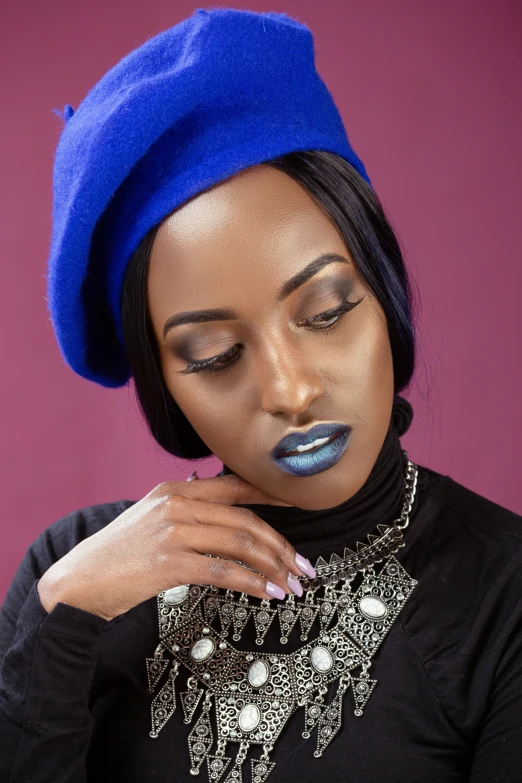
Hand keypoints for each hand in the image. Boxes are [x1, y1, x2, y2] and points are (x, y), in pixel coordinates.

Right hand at [36, 473, 315, 620]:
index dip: (272, 496)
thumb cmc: (117, 555)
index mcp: (175, 490)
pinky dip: (251, 583)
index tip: (300, 507)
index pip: (235, 486)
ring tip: (291, 585)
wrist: (78, 581)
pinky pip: (224, 570)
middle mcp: (177, 504)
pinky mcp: (169, 561)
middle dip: (282, 546)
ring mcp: (173, 531)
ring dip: (273, 567)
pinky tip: (266, 593)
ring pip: (241, 544)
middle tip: (303, 567)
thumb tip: (225, 513)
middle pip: (246, 520)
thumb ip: (186, 511)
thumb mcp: (150, 518)